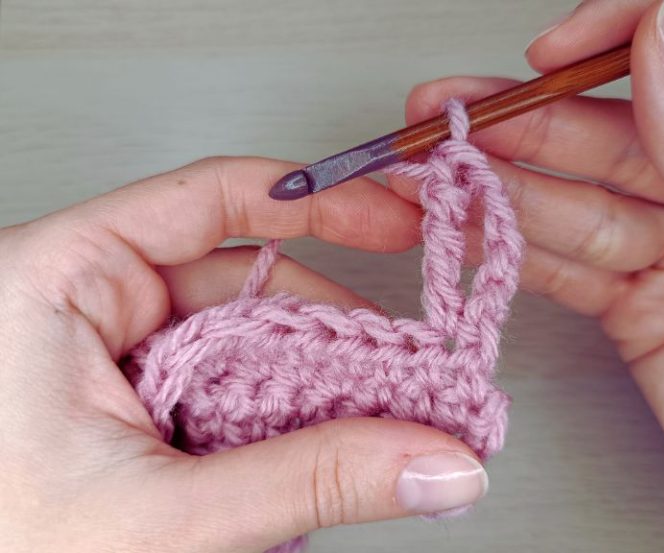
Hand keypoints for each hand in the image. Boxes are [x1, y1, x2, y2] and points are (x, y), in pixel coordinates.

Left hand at [0, 157, 489, 552]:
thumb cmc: (4, 552)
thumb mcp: (160, 515)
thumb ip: (306, 482)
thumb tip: (426, 461)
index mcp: (55, 283)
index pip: (207, 203)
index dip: (316, 201)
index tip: (392, 217)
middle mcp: (83, 307)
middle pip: (241, 278)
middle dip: (331, 322)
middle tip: (405, 356)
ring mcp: (110, 357)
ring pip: (239, 339)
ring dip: (311, 375)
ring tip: (381, 409)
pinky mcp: (132, 404)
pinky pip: (223, 384)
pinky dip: (277, 410)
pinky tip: (322, 437)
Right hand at [393, 0, 663, 546]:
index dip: (632, 32)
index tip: (566, 46)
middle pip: (622, 126)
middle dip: (531, 121)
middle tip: (459, 114)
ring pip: (579, 198)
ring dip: (503, 184)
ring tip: (440, 169)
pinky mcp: (637, 298)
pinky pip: (566, 263)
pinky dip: (513, 248)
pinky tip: (469, 223)